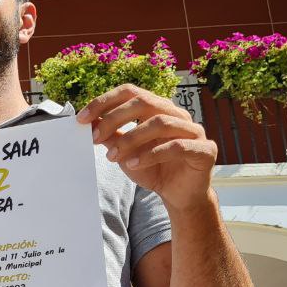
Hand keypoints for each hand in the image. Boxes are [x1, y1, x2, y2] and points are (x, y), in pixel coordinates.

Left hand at [77, 85, 216, 211]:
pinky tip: (134, 164)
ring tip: (112, 156)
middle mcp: (177, 114)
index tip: (81, 118)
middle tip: (94, 137)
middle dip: (114, 118)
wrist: (178, 194)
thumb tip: (88, 121)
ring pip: (160, 123)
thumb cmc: (152, 169)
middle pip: (144, 102)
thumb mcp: (125, 152)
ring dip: (131, 139)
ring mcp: (193, 130)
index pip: (131, 92)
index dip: (104, 102)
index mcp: (158, 108)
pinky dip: (151, 154)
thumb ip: (111, 135)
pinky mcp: (205, 149)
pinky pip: (176, 146)